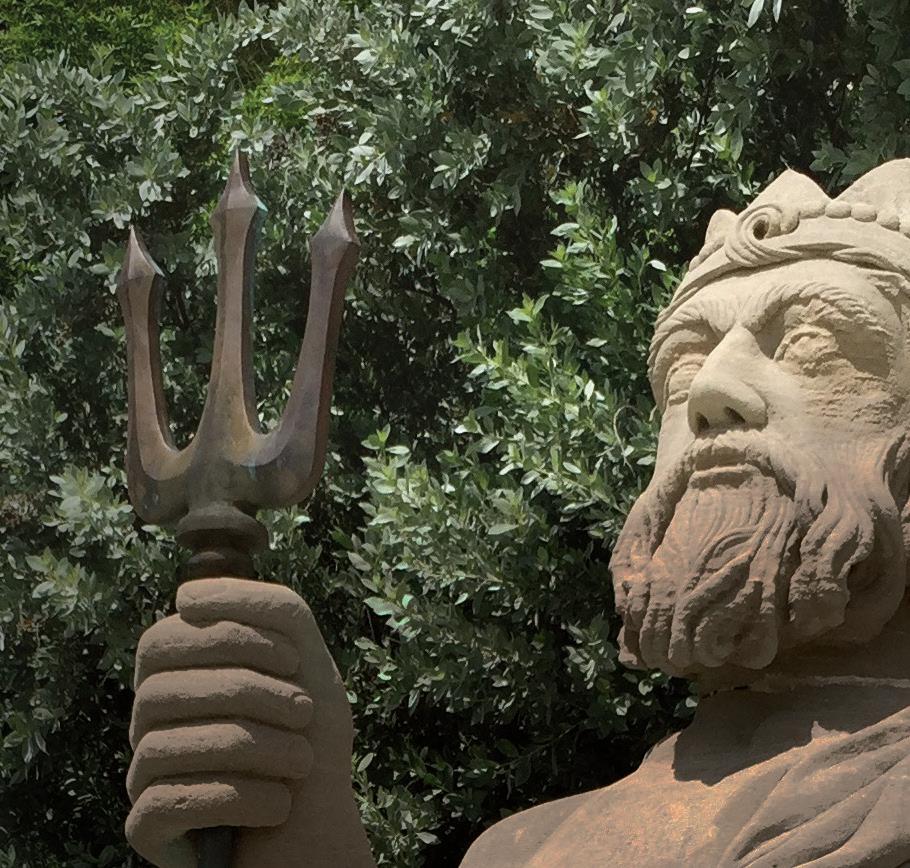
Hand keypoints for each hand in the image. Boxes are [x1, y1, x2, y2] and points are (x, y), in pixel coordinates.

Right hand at [126, 577, 374, 867]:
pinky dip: (236, 799)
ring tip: (303, 761)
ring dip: (255, 749)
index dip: (233, 636)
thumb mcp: (304, 657)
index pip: (170, 636)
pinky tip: (279, 805)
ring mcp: (143, 771)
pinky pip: (167, 804)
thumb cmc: (306, 729)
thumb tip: (186, 595)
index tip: (293, 658)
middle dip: (251, 694)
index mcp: (175, 671)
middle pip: (164, 691)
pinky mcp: (147, 824)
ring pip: (167, 746)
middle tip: (306, 711)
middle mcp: (148, 718)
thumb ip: (271, 607)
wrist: (319, 816)